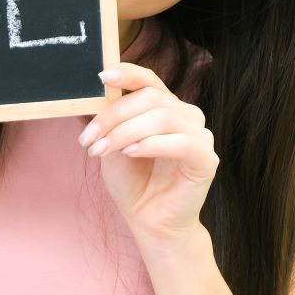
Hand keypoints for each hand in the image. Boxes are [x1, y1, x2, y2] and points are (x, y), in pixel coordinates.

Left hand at [81, 63, 219, 245]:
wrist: (149, 221)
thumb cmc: (133, 182)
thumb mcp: (113, 144)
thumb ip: (113, 119)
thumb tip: (101, 94)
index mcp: (165, 108)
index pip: (149, 81)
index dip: (128, 73)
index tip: (102, 76)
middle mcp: (186, 116)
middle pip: (150, 98)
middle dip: (114, 116)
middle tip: (88, 138)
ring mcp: (199, 136)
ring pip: (162, 118)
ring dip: (125, 132)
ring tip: (101, 150)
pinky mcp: (206, 159)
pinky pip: (181, 142)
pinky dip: (151, 144)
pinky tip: (130, 153)